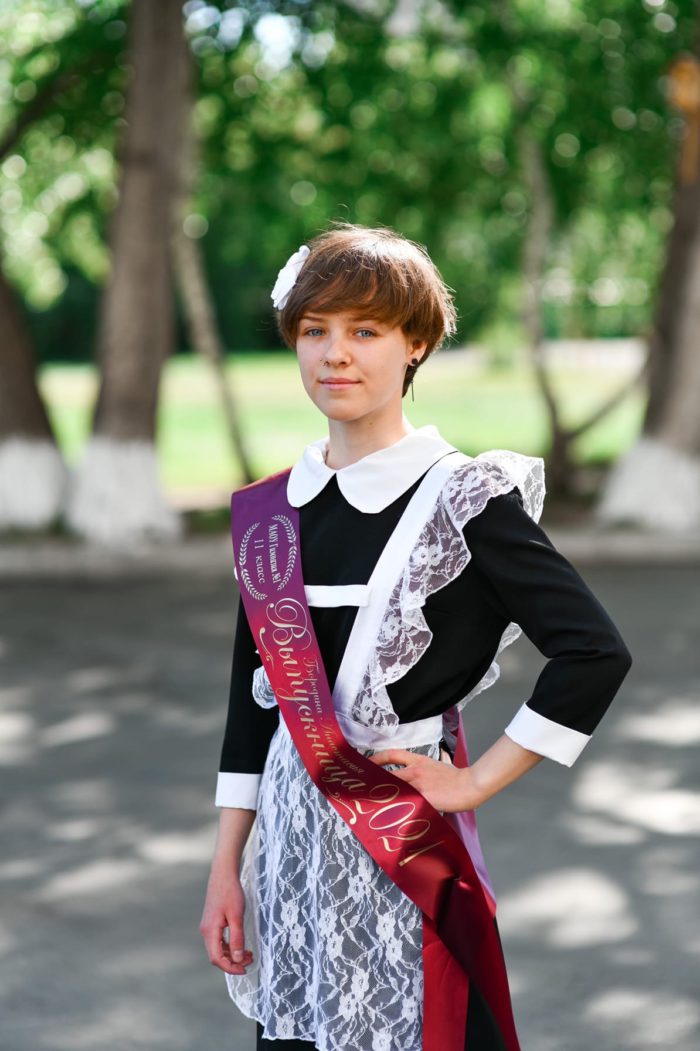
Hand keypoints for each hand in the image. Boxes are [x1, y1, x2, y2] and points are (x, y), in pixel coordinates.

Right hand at [199, 865, 253, 975]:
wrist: (223, 874)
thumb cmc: (230, 893)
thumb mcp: (237, 916)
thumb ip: (237, 938)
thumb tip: (237, 959)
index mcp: (210, 931)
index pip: (216, 958)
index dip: (230, 968)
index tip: (244, 970)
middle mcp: (206, 931)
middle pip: (216, 955)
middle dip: (233, 962)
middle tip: (250, 962)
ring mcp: (208, 926)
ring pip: (218, 948)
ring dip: (232, 954)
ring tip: (249, 954)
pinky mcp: (212, 921)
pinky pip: (219, 940)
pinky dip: (230, 946)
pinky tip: (241, 944)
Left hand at [367, 748, 483, 812]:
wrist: (469, 785)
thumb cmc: (457, 777)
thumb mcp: (440, 766)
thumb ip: (428, 768)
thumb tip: (426, 770)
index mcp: (419, 760)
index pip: (393, 754)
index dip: (377, 758)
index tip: (367, 763)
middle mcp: (415, 771)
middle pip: (388, 775)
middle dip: (375, 782)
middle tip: (364, 790)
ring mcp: (419, 785)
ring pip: (394, 790)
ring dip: (384, 798)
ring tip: (373, 806)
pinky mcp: (424, 798)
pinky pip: (407, 804)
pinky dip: (399, 810)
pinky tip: (392, 816)